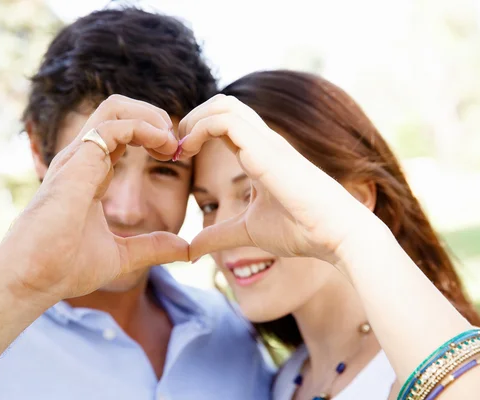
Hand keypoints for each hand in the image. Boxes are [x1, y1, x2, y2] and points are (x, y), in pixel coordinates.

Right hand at [0, 95, 188, 301]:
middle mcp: (82, 160)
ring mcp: (77, 158)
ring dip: (151, 117)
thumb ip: (152, 247)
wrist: (33, 279)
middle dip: (153, 118)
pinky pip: (114, 126)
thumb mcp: (121, 255)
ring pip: (114, 108)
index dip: (152, 139)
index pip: (121, 136)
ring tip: (171, 141)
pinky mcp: (78, 163)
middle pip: (118, 112)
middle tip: (176, 145)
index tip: (175, 158)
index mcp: (90, 174)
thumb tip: (184, 249)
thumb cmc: (64, 267)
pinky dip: (144, 128)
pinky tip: (163, 146)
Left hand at [178, 94, 379, 264]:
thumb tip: (190, 250)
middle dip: (192, 118)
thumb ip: (218, 236)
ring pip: (223, 104)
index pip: (223, 124)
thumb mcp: (247, 232)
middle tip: (175, 148)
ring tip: (180, 147)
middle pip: (222, 104)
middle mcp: (263, 141)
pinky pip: (225, 121)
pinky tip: (188, 151)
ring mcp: (266, 141)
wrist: (337, 235)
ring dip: (193, 119)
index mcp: (260, 154)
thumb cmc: (302, 231)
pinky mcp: (266, 149)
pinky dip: (199, 128)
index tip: (178, 156)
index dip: (196, 132)